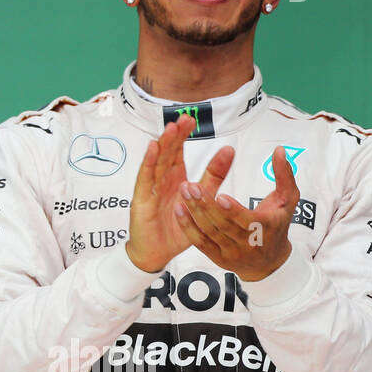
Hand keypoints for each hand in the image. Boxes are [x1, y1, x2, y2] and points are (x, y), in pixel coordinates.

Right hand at [125, 115, 206, 272]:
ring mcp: (150, 188)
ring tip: (171, 128)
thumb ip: (214, 176)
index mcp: (174, 179)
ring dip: (163, 144)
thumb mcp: (202, 199)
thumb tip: (229, 150)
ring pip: (157, 162)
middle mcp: (161, 180)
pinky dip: (149, 162)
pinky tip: (153, 148)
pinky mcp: (142, 199)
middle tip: (185, 119)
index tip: (192, 120)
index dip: (183, 135)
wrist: (157, 252)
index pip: (178, 152)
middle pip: (167, 153)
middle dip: (175, 136)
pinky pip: (145, 178)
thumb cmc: (175, 227)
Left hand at [176, 145, 297, 280]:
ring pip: (209, 232)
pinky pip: (199, 242)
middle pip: (224, 225)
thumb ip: (284, 175)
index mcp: (266, 228)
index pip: (248, 221)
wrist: (270, 261)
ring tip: (183, 191)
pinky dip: (188, 226)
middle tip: (192, 187)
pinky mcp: (217, 257)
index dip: (233, 210)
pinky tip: (178, 210)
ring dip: (194, 212)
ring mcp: (231, 252)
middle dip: (206, 206)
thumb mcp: (287, 200)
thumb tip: (279, 150)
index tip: (220, 196)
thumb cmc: (277, 224)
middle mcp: (248, 244)